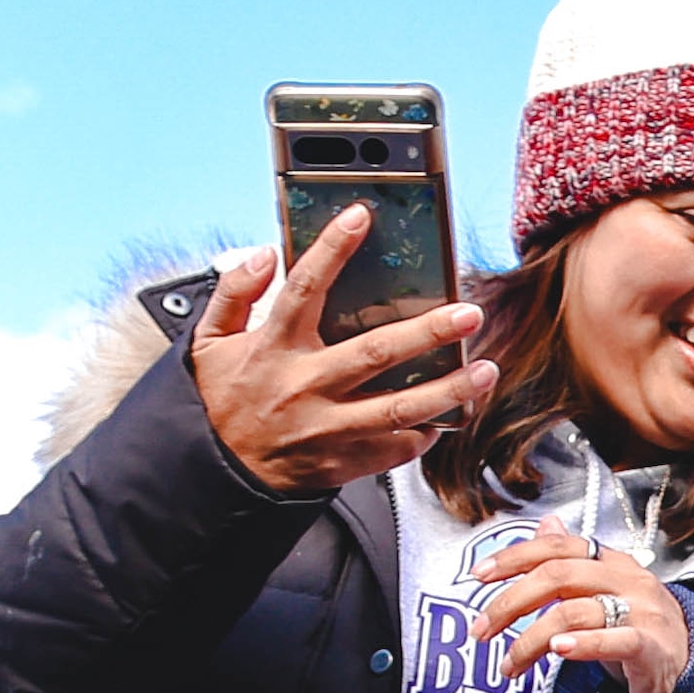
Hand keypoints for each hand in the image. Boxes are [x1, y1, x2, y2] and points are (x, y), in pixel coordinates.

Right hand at [187, 210, 496, 497]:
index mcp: (273, 348)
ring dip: (449, 389)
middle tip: (468, 313)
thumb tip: (263, 255)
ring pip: (399, 408)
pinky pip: (393, 449)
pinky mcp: (341, 462)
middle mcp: (305, 386)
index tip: (360, 217)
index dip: (332, 249)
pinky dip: (424, 435)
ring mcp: (326, 428)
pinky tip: (449, 417)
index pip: (304, 288)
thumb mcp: (208, 342)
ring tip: (485, 371)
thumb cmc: (220, 402)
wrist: (214, 475)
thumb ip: (233, 293)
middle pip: (376, 353)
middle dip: (429, 332)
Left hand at [464, 524, 688, 692]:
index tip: (478, 575)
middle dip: (510, 602)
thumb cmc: (638, 626)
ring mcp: (642, 611)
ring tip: (509, 665)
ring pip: (574, 613)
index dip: (514, 556)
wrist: (688, 663)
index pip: (557, 547)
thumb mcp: (603, 588)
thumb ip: (571, 561)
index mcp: (610, 562)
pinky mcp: (651, 647)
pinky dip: (582, 644)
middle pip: (558, 576)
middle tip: (481, 630)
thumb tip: (546, 524)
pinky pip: (614, 641)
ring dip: (530, 640)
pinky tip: (557, 650)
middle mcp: (627, 579)